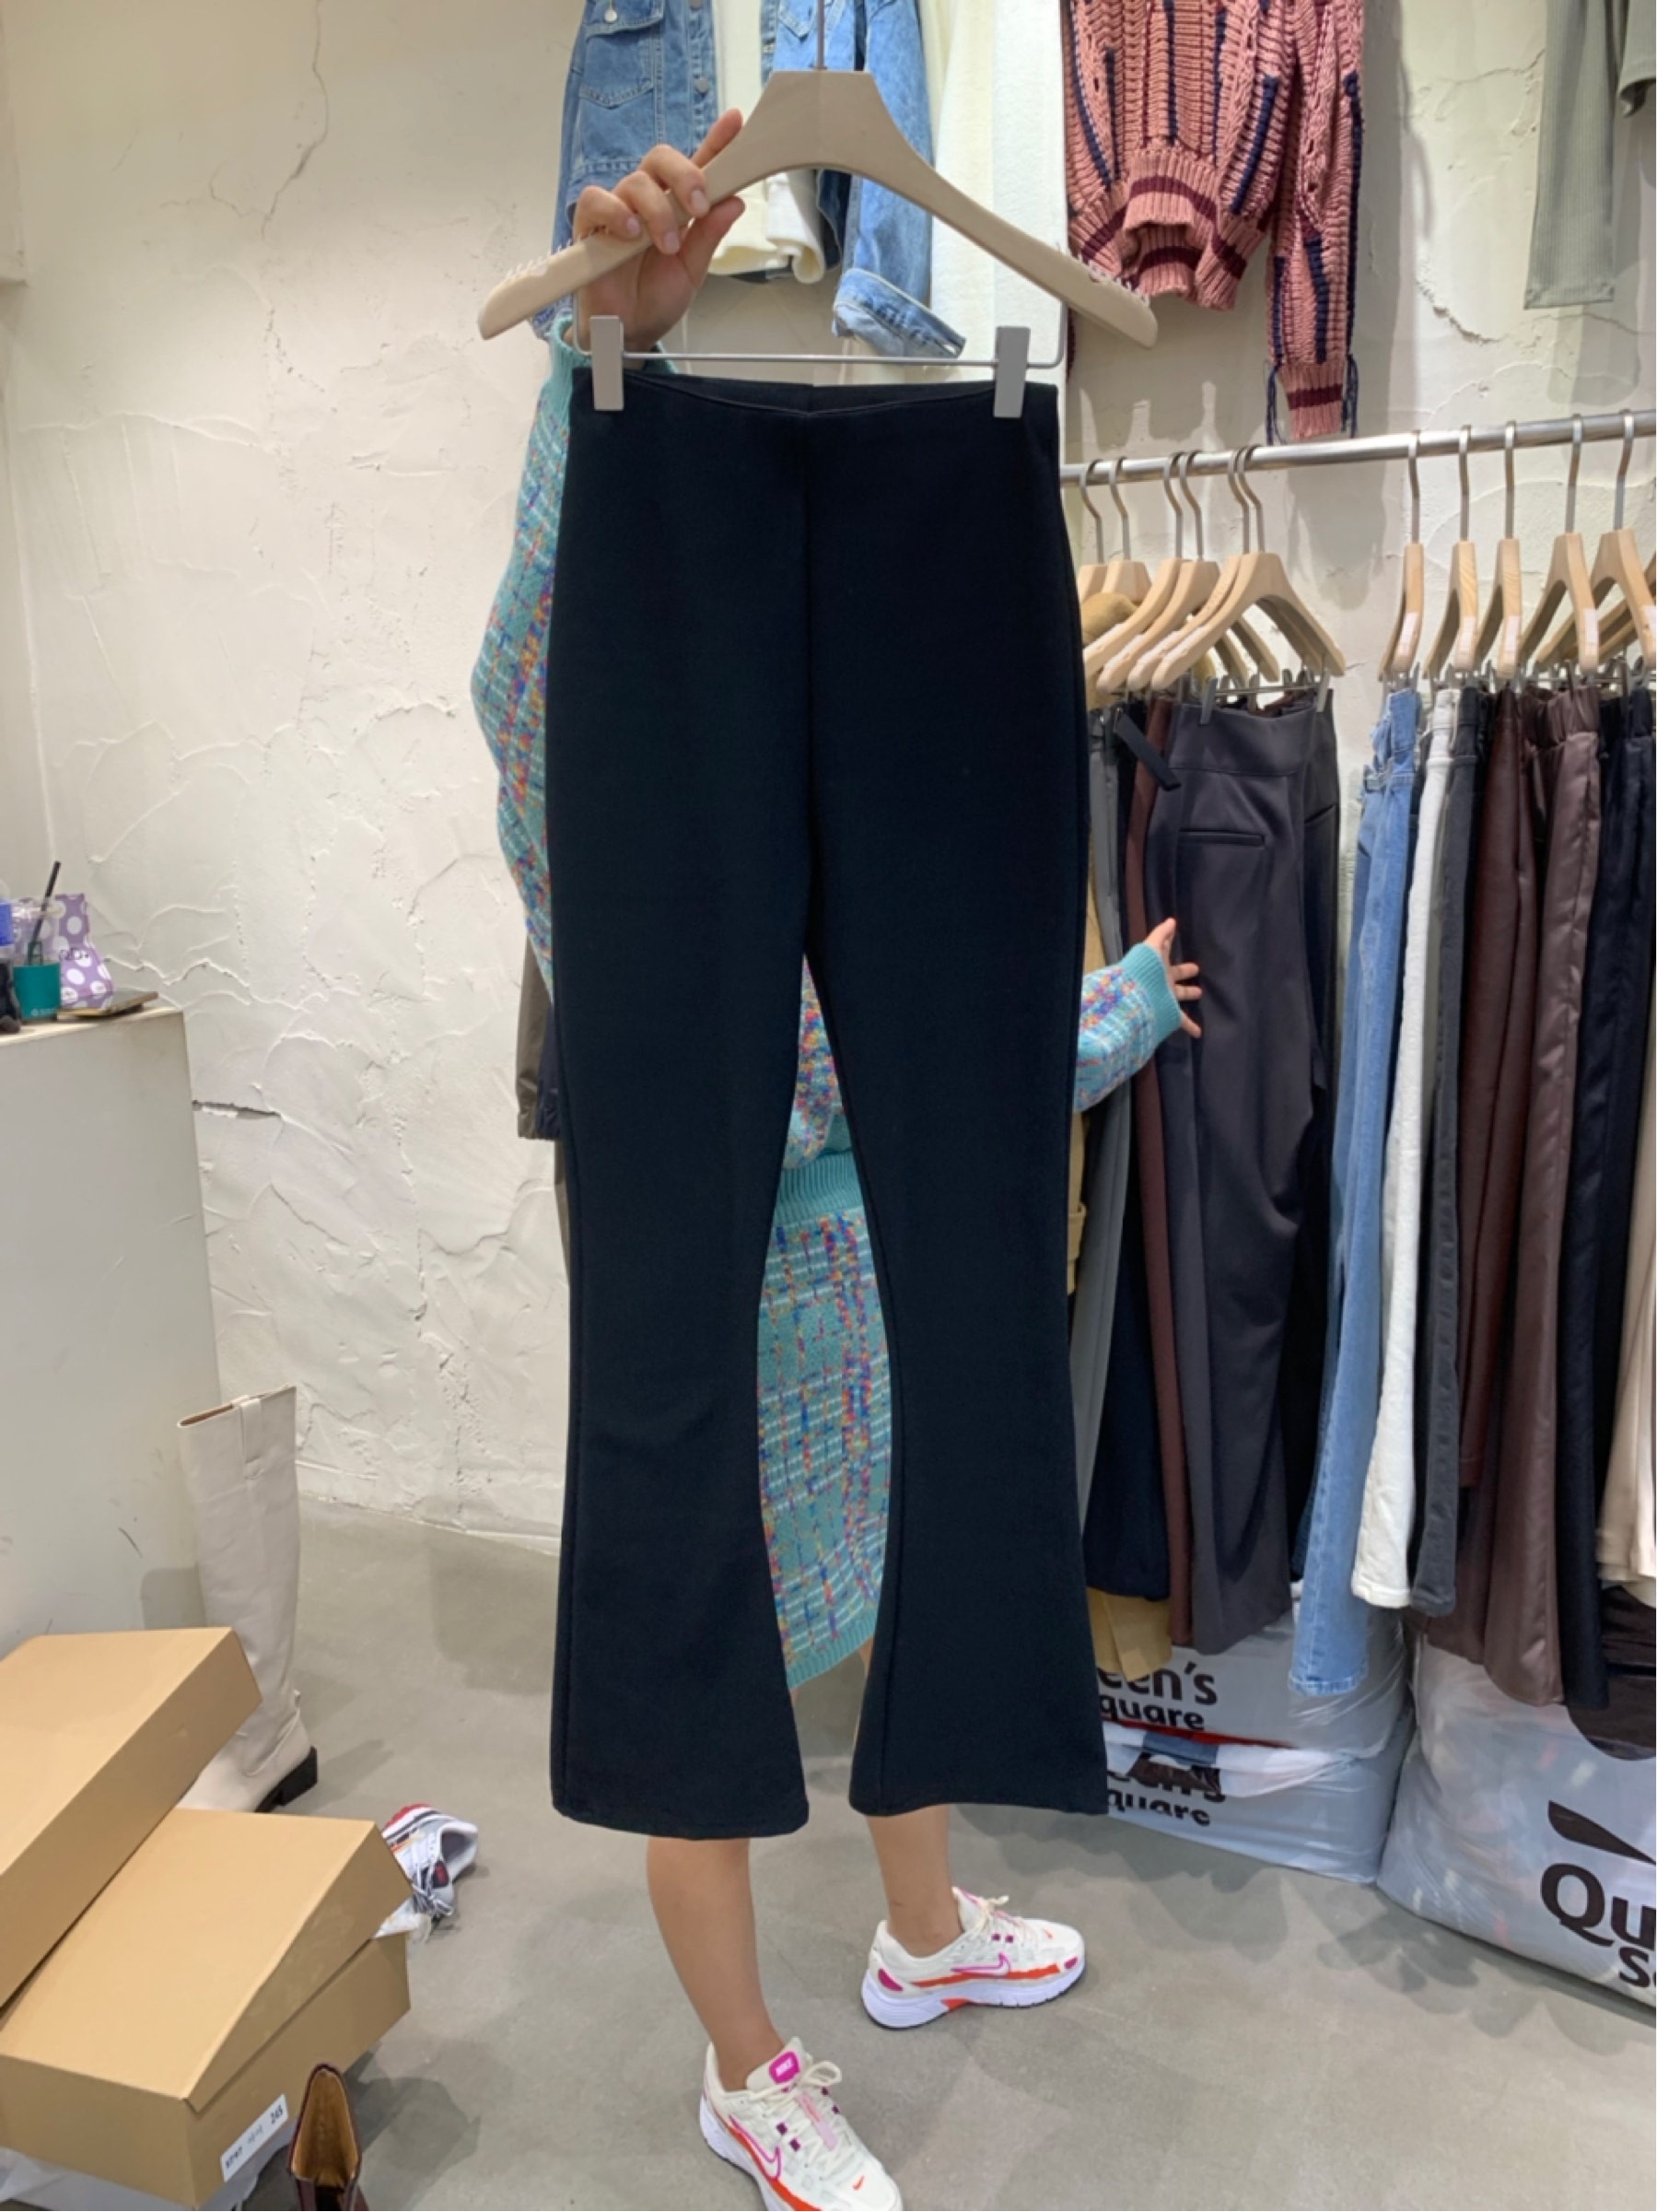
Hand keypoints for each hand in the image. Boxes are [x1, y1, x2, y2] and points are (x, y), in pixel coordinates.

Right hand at [573, 110, 745, 352]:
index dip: (715, 141)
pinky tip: (631, 232)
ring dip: (656, 210)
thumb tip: (734, 201)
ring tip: (665, 245)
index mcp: (676, 206)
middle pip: (661, 159)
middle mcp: (647, 200)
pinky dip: (615, 211)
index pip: (696, 165)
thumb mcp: (692, 271)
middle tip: (699, 207)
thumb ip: (709, 237)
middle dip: (684, 175)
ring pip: (635, 181)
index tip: (735, 123)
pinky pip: (596, 200)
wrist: (629, 332)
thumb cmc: (656, 299)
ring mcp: (618, 210)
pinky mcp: (591, 226)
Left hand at [1146, 918, 1201, 1036]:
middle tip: (1196, 969)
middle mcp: (1161, 981)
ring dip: (1187, 993)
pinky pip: (1181, 1021)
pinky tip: (1199, 1033)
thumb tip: (1171, 920)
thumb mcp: (1152, 949)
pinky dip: (1190, 1026)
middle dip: (1184, 971)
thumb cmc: (1144, 971)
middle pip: (1174, 974)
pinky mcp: (1169, 1013)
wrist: (1137, 999)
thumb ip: (1161, 934)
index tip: (1175, 934)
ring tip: (1199, 993)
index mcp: (1158, 965)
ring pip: (1179, 995)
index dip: (1169, 942)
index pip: (1164, 951)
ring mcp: (1165, 997)